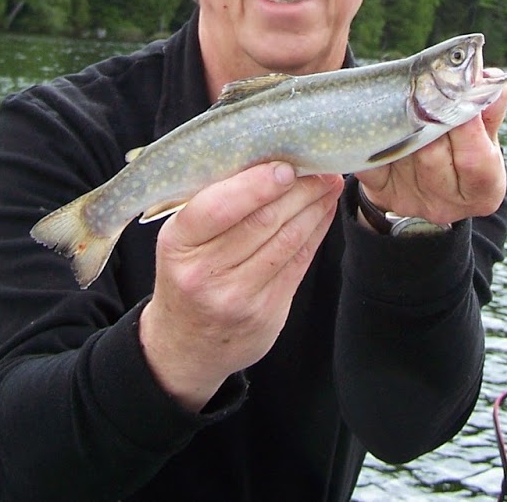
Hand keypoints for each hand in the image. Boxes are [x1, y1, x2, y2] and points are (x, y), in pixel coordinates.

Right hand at [138, 161, 342, 410]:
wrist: (186, 345)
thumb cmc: (187, 274)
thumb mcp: (183, 239)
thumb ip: (215, 204)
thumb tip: (268, 161)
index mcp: (177, 244)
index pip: (218, 206)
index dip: (257, 184)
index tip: (286, 165)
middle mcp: (204, 273)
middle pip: (262, 220)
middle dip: (298, 189)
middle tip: (320, 166)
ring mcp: (236, 296)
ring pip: (286, 240)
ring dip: (314, 207)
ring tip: (328, 184)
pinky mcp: (266, 313)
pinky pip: (299, 263)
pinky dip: (316, 232)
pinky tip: (323, 212)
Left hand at [355, 73, 506, 226]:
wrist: (428, 183)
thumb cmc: (463, 151)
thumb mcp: (485, 134)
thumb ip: (489, 109)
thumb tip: (488, 77)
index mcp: (482, 191)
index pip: (475, 161)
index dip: (468, 127)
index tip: (463, 92)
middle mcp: (447, 203)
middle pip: (432, 155)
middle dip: (429, 117)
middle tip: (427, 90)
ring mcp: (411, 200)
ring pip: (400, 151)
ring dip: (400, 121)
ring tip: (406, 100)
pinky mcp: (381, 192)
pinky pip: (370, 162)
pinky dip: (372, 136)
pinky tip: (379, 119)